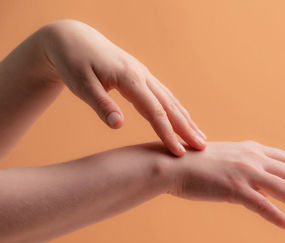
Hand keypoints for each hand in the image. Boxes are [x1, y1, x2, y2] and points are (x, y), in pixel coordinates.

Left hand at [38, 19, 206, 156]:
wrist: (74, 38)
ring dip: (186, 119)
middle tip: (202, 147)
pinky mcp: (142, 77)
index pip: (154, 111)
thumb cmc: (74, 62)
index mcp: (129, 78)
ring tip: (199, 136)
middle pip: (170, 105)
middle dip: (187, 127)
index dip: (167, 133)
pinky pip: (164, 95)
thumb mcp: (81, 84)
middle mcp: (142, 76)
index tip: (179, 153)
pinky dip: (176, 110)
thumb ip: (101, 105)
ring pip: (170, 99)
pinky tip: (182, 119)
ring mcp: (144, 75)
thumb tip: (118, 126)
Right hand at [165, 140, 284, 231]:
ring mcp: (245, 172)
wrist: (172, 163)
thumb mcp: (228, 160)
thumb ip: (248, 170)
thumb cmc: (197, 163)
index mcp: (252, 149)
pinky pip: (264, 206)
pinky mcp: (234, 189)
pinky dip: (281, 218)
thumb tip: (265, 187)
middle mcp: (253, 158)